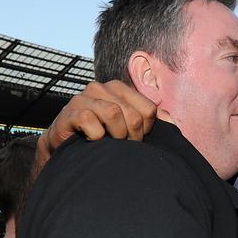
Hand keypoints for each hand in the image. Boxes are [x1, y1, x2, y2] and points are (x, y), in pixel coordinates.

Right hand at [35, 80, 156, 173]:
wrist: (66, 149)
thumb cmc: (100, 138)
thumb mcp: (127, 129)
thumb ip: (149, 122)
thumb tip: (170, 122)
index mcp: (119, 89)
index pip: (149, 109)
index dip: (147, 130)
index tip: (137, 140)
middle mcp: (101, 88)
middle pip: (133, 114)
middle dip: (132, 136)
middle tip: (124, 147)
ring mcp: (83, 98)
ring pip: (113, 113)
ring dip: (115, 135)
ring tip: (110, 144)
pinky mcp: (69, 111)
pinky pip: (89, 119)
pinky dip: (95, 135)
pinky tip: (93, 141)